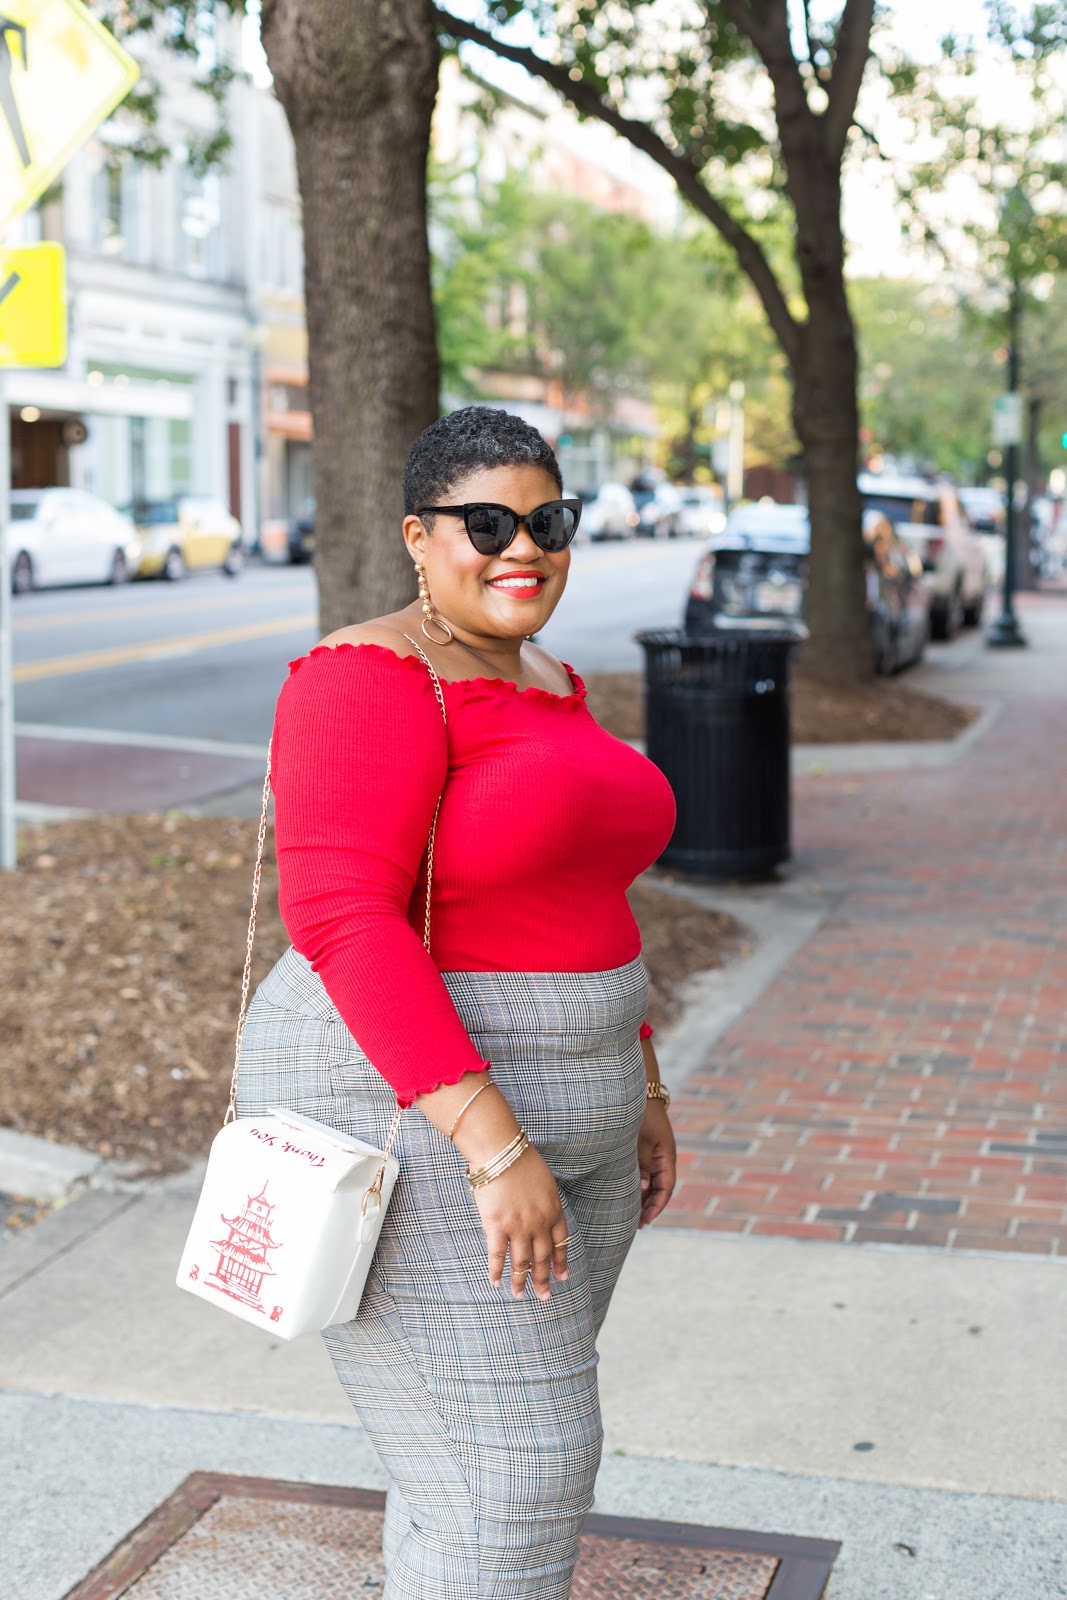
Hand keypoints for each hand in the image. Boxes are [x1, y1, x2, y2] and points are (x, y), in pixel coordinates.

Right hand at [471, 1146, 568, 1300]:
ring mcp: (518, 1226)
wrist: (501, 1151)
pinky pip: (497, 1254)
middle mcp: (539, 1222)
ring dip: (521, 1281)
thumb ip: (545, 1202)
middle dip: (543, 1279)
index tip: (562, 1277)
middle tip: (544, 1296)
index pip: (561, 1242)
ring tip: (520, 1295)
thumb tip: (542, 1216)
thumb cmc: (521, 1159)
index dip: (561, 1261)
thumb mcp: (545, 1181)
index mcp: (553, 1210)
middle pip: (543, 1257)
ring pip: (521, 1261)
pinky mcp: (496, 1225)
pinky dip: (496, 1270)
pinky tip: (496, 1282)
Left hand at [637, 1101, 675, 1227]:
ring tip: (632, 1215)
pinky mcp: (647, 1150)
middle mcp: (664, 1158)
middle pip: (660, 1189)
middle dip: (650, 1207)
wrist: (642, 1093)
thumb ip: (642, 1165)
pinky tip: (629, 1193)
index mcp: (667, 1157)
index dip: (657, 1207)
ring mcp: (657, 1154)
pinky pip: (646, 1173)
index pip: (666, 1189)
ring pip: (653, 1182)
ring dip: (644, 1198)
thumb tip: (643, 1190)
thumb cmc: (642, 1116)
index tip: (646, 1221)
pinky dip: (640, 1185)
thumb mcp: (641, 1142)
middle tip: (637, 1225)